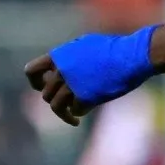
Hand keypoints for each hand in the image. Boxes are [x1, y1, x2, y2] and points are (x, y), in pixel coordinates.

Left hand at [23, 25, 156, 125]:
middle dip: (56, 101)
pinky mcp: (85, 97)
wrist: (134, 56)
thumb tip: (59, 71)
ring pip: (57, 106)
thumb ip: (70, 58)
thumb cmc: (115, 49)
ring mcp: (72, 84)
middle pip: (47, 94)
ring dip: (65, 115)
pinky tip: (89, 108)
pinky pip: (76, 110)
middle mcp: (62, 70)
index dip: (35, 82)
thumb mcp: (87, 46)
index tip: (43, 87)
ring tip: (73, 119)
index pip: (31, 71)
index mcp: (60, 55)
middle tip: (67, 104)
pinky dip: (81, 112)